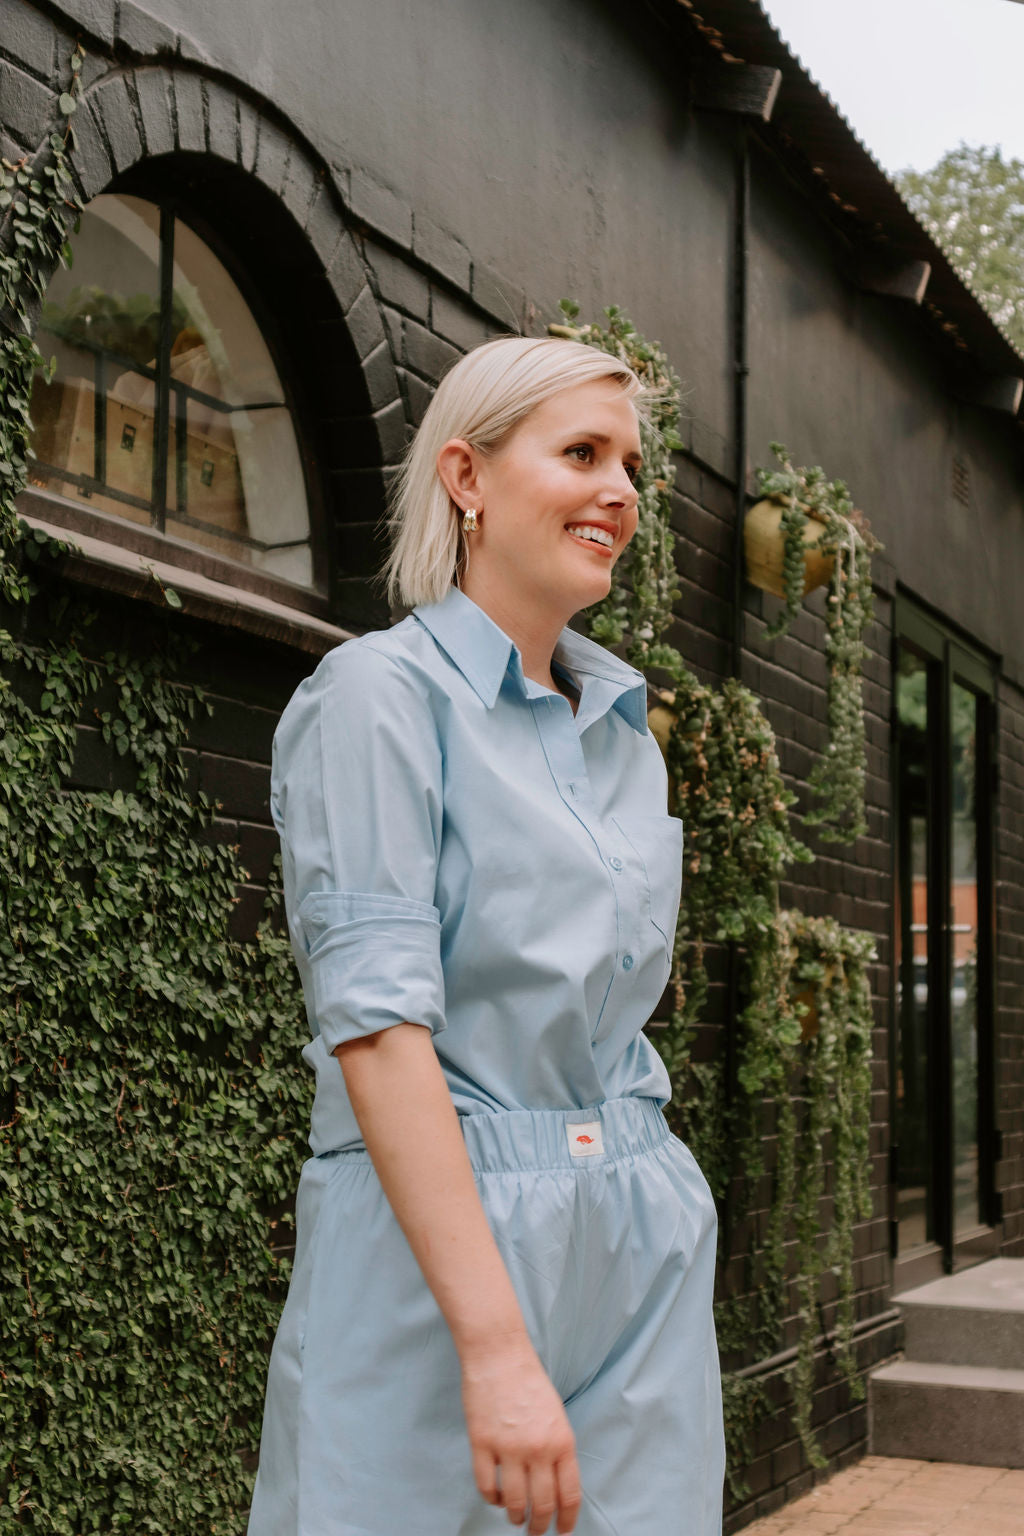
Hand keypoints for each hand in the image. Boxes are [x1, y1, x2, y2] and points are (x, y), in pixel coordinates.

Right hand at [461, 1335, 580, 1534]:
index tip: (562, 1532)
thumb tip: (554, 1486)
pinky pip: (487, 1486)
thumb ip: (557, 1450)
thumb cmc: (529, 1381)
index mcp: (562, 1441)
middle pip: (542, 1505)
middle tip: (534, 1532)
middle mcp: (539, 1448)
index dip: (566, 1520)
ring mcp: (509, 1447)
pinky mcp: (482, 1443)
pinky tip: (495, 1497)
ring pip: (514, 1503)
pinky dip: (491, 1499)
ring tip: (514, 1518)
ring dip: (515, 1517)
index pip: (569, 1495)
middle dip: (539, 1526)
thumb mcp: (557, 1416)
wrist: (500, 1355)